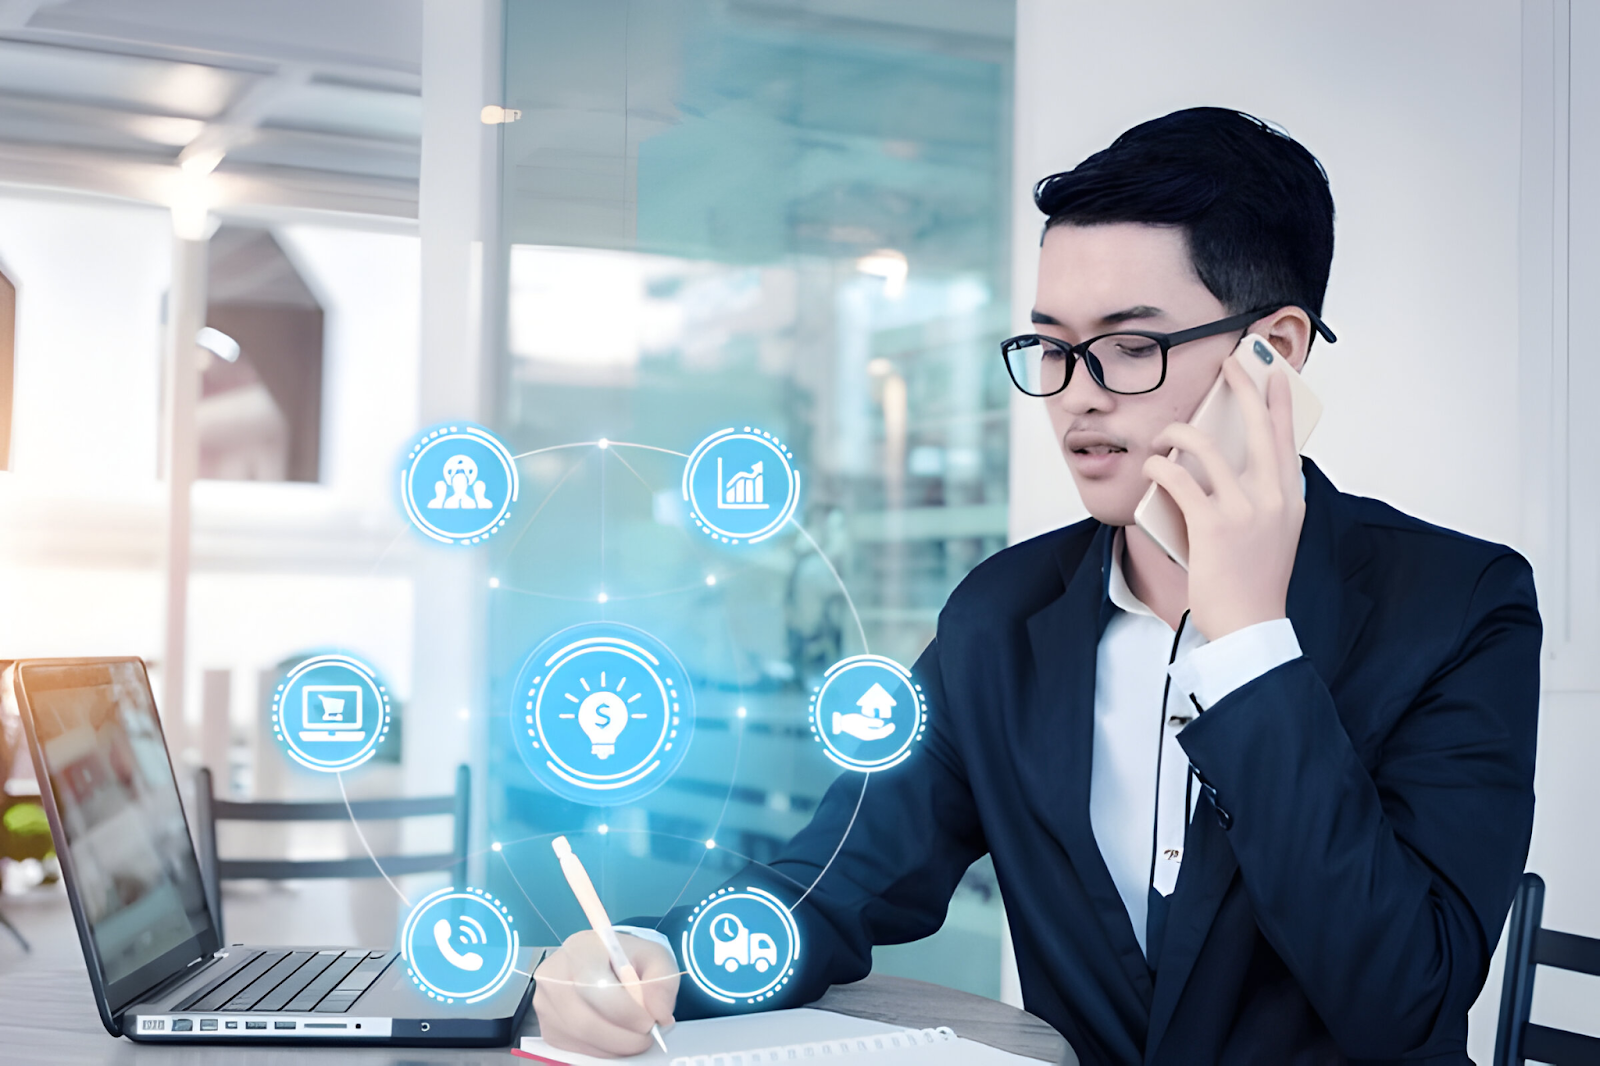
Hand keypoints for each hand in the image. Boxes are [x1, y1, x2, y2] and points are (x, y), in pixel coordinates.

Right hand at [533, 930, 678, 1057]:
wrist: (604, 963)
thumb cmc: (628, 959)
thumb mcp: (655, 958)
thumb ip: (663, 981)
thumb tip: (659, 1014)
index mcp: (580, 949)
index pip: (596, 987)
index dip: (626, 1012)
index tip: (651, 1021)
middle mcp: (553, 975)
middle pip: (585, 1021)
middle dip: (623, 1037)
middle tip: (647, 1037)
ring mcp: (545, 1004)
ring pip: (581, 1038)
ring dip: (616, 1046)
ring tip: (635, 1037)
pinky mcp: (548, 1027)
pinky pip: (575, 1049)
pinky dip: (603, 1050)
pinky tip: (616, 1038)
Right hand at [831, 711, 895, 740]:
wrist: (836, 723)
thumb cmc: (848, 721)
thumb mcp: (861, 720)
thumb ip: (872, 722)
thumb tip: (881, 723)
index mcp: (867, 734)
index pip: (881, 734)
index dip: (888, 730)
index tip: (893, 725)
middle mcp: (866, 735)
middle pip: (879, 734)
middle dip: (885, 730)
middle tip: (891, 725)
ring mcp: (862, 733)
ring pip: (875, 732)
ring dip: (880, 729)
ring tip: (885, 723)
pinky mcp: (860, 730)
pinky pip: (870, 730)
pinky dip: (874, 727)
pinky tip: (876, 723)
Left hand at [1141, 358, 1304, 639]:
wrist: (1250, 624)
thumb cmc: (1254, 581)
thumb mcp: (1275, 533)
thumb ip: (1264, 499)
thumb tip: (1234, 466)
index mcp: (1290, 498)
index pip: (1287, 437)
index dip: (1279, 401)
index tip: (1273, 374)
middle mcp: (1273, 497)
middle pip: (1258, 426)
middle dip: (1242, 387)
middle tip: (1230, 364)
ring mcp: (1244, 509)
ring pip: (1207, 446)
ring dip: (1178, 433)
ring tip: (1164, 436)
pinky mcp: (1213, 523)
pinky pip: (1178, 477)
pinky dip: (1160, 467)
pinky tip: (1152, 467)